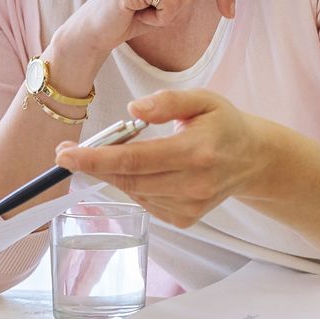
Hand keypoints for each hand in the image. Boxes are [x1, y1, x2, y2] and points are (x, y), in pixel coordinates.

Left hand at [53, 89, 269, 227]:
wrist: (254, 160)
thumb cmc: (224, 125)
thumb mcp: (203, 100)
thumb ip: (167, 102)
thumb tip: (133, 109)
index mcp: (196, 152)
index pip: (134, 159)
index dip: (95, 159)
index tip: (65, 155)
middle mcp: (193, 184)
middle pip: (128, 179)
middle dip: (92, 167)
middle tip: (67, 154)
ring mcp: (190, 206)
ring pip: (134, 192)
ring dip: (112, 175)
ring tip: (107, 155)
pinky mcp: (185, 219)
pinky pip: (145, 202)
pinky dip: (132, 186)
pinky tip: (140, 170)